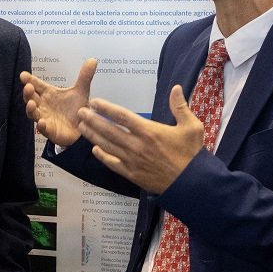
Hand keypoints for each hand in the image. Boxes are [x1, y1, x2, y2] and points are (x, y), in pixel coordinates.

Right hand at [20, 58, 97, 146]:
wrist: (83, 127)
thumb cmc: (76, 108)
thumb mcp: (81, 91)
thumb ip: (85, 76)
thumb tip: (93, 59)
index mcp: (49, 94)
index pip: (37, 85)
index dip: (29, 80)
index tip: (23, 75)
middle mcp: (44, 105)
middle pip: (31, 98)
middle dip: (27, 93)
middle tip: (28, 87)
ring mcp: (45, 118)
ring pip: (32, 113)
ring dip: (30, 109)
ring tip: (31, 104)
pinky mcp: (50, 131)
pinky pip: (43, 129)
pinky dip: (42, 126)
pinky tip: (42, 122)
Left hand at [77, 85, 204, 193]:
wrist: (192, 183)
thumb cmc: (192, 154)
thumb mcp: (191, 127)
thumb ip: (180, 107)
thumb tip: (175, 88)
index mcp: (149, 131)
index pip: (122, 116)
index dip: (106, 108)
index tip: (94, 102)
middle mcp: (137, 145)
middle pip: (109, 130)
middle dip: (93, 120)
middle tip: (80, 112)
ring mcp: (133, 161)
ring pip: (107, 146)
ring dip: (93, 136)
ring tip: (81, 126)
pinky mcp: (132, 174)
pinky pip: (113, 163)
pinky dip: (102, 156)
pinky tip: (94, 150)